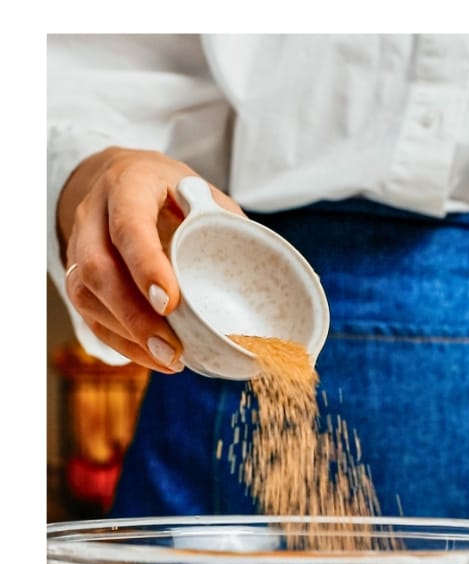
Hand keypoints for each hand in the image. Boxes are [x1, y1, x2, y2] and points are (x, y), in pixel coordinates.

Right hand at [57, 147, 244, 372]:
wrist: (124, 178)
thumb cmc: (173, 191)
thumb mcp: (203, 194)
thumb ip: (226, 225)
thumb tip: (269, 271)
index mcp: (128, 186)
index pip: (129, 227)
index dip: (146, 266)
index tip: (170, 303)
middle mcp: (94, 214)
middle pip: (98, 269)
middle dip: (134, 315)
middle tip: (171, 347)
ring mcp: (78, 245)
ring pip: (86, 294)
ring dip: (127, 334)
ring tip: (168, 359)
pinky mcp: (78, 274)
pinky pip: (88, 313)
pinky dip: (120, 340)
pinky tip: (152, 357)